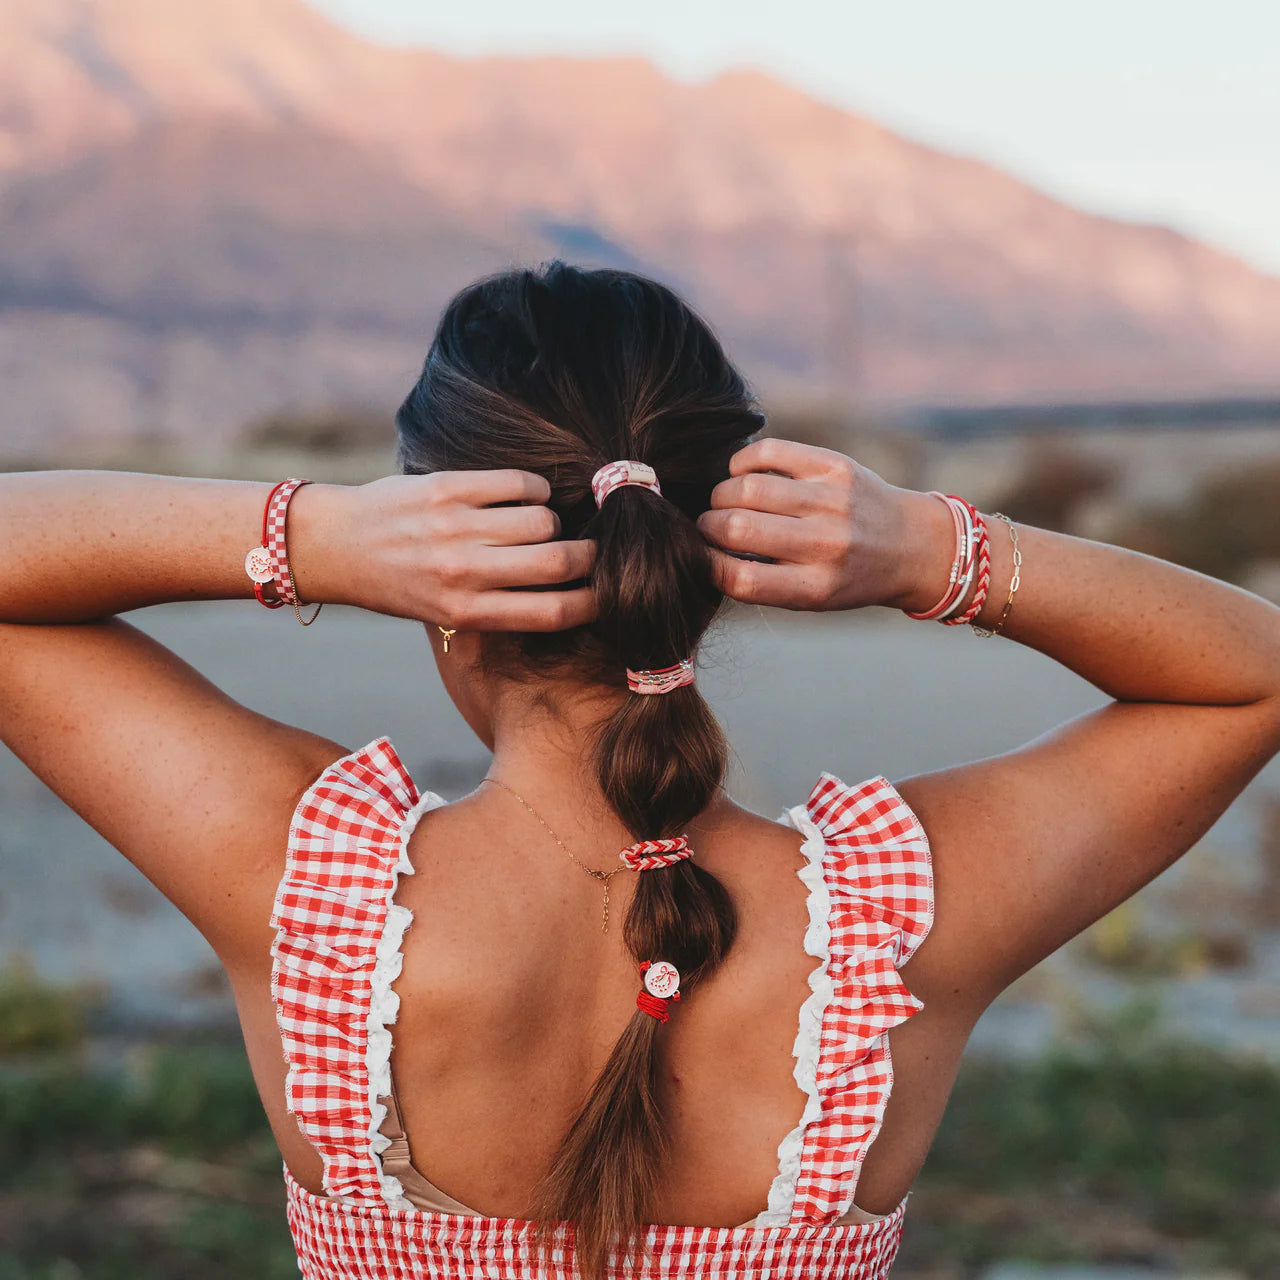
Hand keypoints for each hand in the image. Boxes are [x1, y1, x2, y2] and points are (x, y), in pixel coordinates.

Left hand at [293, 471, 595, 629]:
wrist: (337, 546)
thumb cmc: (400, 585)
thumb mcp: (446, 614)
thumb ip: (500, 605)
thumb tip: (571, 587)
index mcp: (466, 612)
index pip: (554, 612)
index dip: (594, 602)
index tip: (607, 592)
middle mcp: (463, 573)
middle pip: (559, 562)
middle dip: (587, 555)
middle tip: (590, 549)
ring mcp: (455, 528)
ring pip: (543, 518)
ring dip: (551, 519)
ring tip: (535, 521)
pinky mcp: (448, 488)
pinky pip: (519, 483)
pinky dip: (532, 488)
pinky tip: (521, 494)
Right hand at [696, 439, 952, 612]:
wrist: (910, 547)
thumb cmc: (846, 577)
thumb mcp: (810, 598)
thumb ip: (761, 580)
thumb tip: (702, 548)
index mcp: (816, 587)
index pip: (739, 578)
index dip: (707, 564)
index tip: (701, 557)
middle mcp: (826, 545)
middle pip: (737, 529)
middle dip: (707, 526)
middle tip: (707, 526)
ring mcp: (832, 501)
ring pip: (746, 488)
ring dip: (721, 495)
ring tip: (723, 502)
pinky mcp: (835, 467)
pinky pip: (769, 452)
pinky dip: (743, 462)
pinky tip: (741, 474)